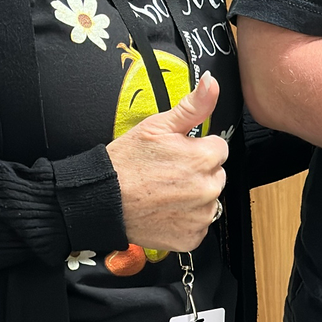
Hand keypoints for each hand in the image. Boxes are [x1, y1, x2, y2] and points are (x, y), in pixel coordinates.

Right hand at [105, 72, 225, 249]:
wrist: (102, 200)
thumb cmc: (125, 164)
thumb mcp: (157, 126)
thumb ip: (192, 106)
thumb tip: (212, 83)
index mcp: (204, 158)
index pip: (218, 149)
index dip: (197, 149)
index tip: (178, 154)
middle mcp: (208, 189)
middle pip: (216, 175)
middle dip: (197, 173)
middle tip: (168, 173)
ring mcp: (201, 216)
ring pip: (209, 201)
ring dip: (194, 197)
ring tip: (164, 192)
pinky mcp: (191, 238)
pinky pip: (198, 225)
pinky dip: (185, 220)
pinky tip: (165, 210)